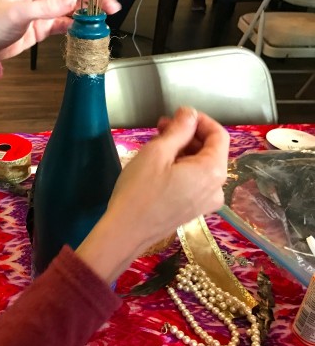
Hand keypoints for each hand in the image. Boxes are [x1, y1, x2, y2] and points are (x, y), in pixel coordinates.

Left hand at [0, 0, 120, 62]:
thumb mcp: (20, 13)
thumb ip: (48, 6)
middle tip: (111, 8)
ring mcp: (45, 11)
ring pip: (74, 6)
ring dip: (89, 11)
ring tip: (103, 21)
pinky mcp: (44, 27)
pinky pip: (66, 23)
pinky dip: (77, 26)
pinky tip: (86, 32)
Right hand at [76, 107, 229, 283]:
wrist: (126, 232)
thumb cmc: (139, 190)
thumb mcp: (157, 152)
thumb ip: (179, 130)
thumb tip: (190, 114)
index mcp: (213, 171)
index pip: (218, 135)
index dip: (200, 120)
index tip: (177, 114)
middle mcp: (217, 187)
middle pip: (211, 151)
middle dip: (188, 135)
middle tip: (160, 127)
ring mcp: (207, 202)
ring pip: (201, 166)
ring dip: (182, 150)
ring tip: (156, 144)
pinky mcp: (194, 210)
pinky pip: (195, 181)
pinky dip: (182, 167)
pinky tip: (160, 165)